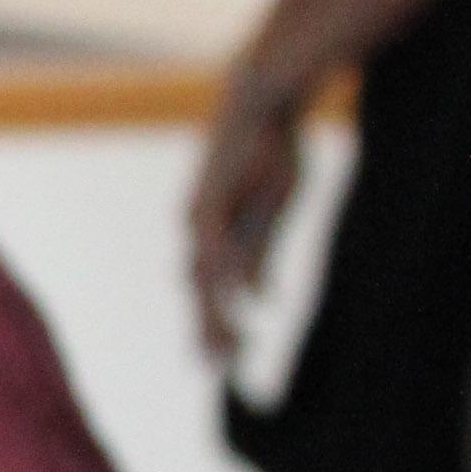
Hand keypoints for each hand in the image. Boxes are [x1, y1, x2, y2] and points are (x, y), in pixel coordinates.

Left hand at [184, 72, 308, 370]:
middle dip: (208, 332)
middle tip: (214, 369)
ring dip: (213, 312)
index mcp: (211, 236)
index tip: (222, 363)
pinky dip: (223, 275)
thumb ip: (260, 255)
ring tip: (223, 346)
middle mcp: (197, 230)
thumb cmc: (270, 153)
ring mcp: (200, 215)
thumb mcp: (273, 213)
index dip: (213, 327)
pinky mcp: (210, 199)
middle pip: (199, 292)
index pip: (207, 292)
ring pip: (203, 276)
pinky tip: (230, 298)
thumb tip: (256, 300)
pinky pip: (215, 245)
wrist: (262, 102)